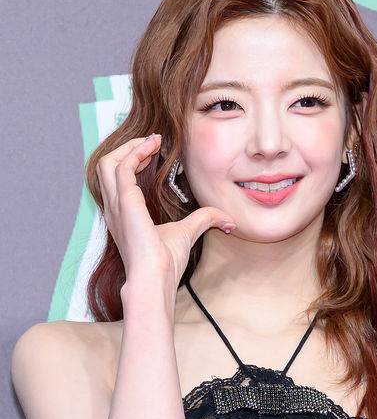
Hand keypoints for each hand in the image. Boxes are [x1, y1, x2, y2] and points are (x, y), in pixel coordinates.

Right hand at [95, 134, 236, 285]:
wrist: (155, 278)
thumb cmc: (166, 263)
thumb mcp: (188, 233)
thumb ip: (205, 220)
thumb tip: (228, 220)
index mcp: (123, 215)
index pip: (118, 179)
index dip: (134, 160)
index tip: (154, 151)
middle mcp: (114, 208)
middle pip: (107, 166)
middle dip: (128, 148)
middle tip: (153, 141)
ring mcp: (116, 205)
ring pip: (108, 162)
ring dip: (129, 147)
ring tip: (152, 141)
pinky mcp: (124, 202)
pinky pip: (122, 167)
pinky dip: (136, 152)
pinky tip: (154, 147)